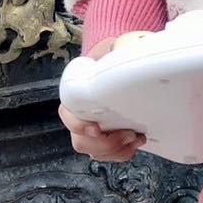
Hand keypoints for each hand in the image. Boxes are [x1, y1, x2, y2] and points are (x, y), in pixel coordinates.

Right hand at [58, 35, 147, 161]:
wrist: (118, 63)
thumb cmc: (112, 55)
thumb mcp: (112, 48)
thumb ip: (114, 50)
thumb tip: (122, 50)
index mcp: (75, 93)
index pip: (67, 113)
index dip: (78, 125)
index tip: (97, 129)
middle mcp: (79, 115)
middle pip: (80, 141)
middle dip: (105, 144)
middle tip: (128, 135)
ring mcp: (91, 129)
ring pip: (93, 151)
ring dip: (115, 151)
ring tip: (136, 138)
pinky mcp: (105, 138)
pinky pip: (107, 155)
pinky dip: (121, 154)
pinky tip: (135, 143)